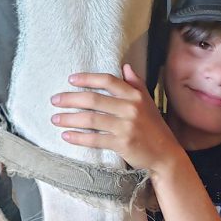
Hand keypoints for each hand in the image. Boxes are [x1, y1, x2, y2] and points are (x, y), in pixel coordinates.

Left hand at [50, 64, 184, 173]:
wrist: (165, 154)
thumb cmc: (154, 127)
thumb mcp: (148, 102)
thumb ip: (136, 84)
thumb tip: (125, 66)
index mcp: (135, 95)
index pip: (108, 81)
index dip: (88, 79)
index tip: (71, 80)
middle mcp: (130, 108)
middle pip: (94, 99)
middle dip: (70, 98)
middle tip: (55, 100)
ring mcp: (126, 126)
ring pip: (91, 119)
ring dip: (69, 118)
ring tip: (55, 118)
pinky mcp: (122, 144)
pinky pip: (95, 139)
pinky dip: (78, 137)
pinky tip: (66, 136)